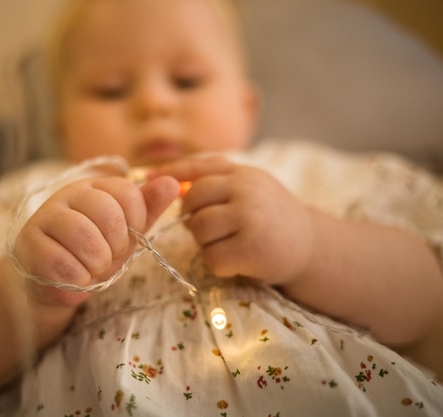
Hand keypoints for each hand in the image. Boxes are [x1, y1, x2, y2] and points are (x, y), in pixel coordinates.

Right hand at [14, 175, 178, 305]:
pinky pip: (64, 265)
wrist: (54, 283)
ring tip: (89, 269)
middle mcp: (67, 194)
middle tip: (105, 257)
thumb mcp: (126, 232)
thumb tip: (173, 183)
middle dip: (115, 247)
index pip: (129, 193)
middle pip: (108, 214)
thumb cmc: (93, 253)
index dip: (135, 224)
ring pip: (86, 239)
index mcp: (94, 186)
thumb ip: (148, 208)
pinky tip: (72, 279)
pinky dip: (77, 281)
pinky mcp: (28, 245)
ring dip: (96, 265)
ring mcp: (44, 217)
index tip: (124, 239)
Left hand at [150, 157, 313, 284]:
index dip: (170, 174)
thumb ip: (217, 184)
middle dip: (193, 218)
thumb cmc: (272, 219)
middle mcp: (246, 188)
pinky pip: (212, 256)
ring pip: (199, 229)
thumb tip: (169, 182)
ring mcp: (250, 216)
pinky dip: (219, 264)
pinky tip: (237, 261)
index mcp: (243, 173)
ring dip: (206, 243)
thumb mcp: (251, 190)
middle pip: (192, 200)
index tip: (146, 180)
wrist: (312, 247)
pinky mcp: (252, 246)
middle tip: (211, 230)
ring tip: (229, 245)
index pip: (198, 167)